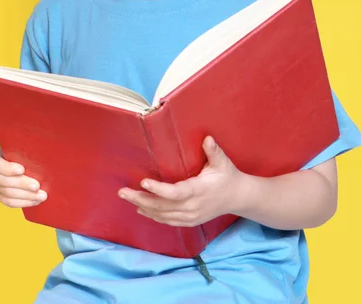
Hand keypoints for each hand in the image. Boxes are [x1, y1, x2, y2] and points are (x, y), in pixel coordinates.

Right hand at [0, 147, 47, 207]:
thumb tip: (43, 148)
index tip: (22, 169)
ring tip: (41, 195)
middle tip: (37, 186)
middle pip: (3, 181)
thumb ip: (31, 149)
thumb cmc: (30, 154)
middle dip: (22, 184)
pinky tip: (36, 201)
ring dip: (26, 195)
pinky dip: (24, 202)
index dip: (8, 168)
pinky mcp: (2, 196)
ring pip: (8, 194)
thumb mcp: (28, 148)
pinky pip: (10, 202)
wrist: (29, 165)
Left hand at [118, 136, 246, 226]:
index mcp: (199, 190)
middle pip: (162, 206)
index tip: (143, 182)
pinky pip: (168, 221)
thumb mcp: (223, 162)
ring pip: (162, 215)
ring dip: (144, 207)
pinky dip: (153, 216)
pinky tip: (142, 209)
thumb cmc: (228, 176)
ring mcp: (190, 217)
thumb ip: (213, 151)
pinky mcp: (190, 221)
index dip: (158, 189)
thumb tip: (207, 139)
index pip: (175, 193)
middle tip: (122, 192)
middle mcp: (193, 207)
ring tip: (127, 198)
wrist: (238, 197)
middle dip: (141, 199)